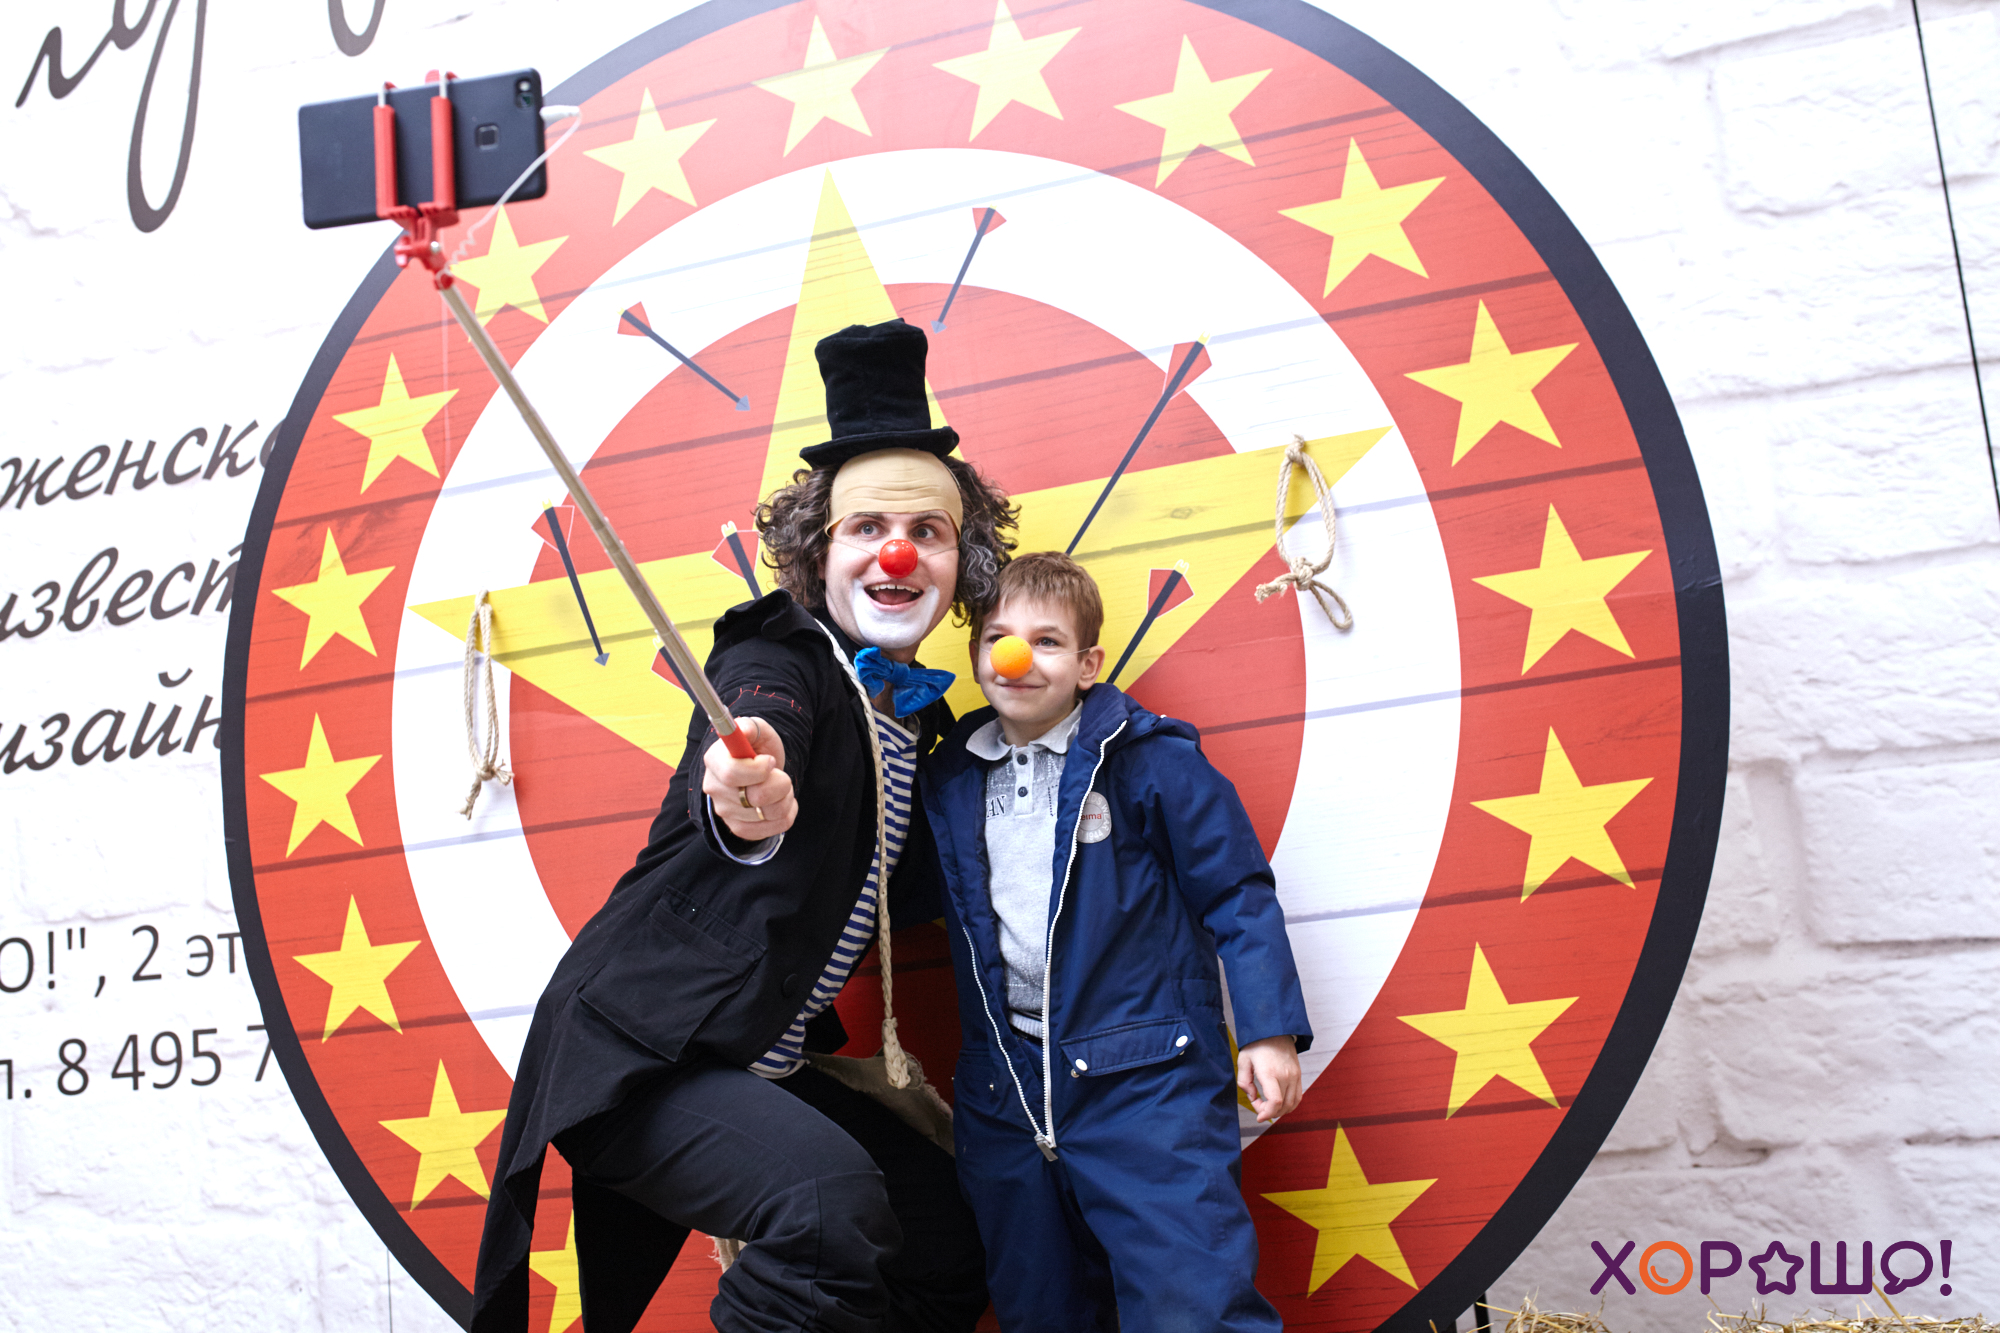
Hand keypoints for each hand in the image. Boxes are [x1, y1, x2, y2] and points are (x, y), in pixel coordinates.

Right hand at [702, 717, 796, 840]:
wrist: (761, 770)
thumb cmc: (757, 748)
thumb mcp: (757, 731)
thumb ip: (750, 727)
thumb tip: (742, 731)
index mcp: (714, 760)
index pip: (732, 774)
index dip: (759, 770)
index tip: (771, 762)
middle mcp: (714, 788)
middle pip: (756, 797)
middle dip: (780, 783)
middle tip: (779, 774)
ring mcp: (725, 811)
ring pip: (769, 814)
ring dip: (785, 798)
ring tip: (780, 787)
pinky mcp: (739, 828)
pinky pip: (773, 829)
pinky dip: (786, 814)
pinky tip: (782, 802)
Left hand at [1237, 1035, 1301, 1122]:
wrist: (1275, 1029)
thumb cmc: (1257, 1044)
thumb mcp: (1243, 1060)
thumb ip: (1244, 1082)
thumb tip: (1252, 1096)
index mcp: (1270, 1073)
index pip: (1275, 1102)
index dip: (1266, 1113)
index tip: (1258, 1116)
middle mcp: (1285, 1076)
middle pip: (1283, 1106)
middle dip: (1269, 1113)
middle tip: (1258, 1105)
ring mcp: (1294, 1076)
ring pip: (1292, 1104)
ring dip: (1281, 1111)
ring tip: (1268, 1106)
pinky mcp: (1298, 1074)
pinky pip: (1298, 1096)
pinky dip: (1290, 1105)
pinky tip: (1279, 1103)